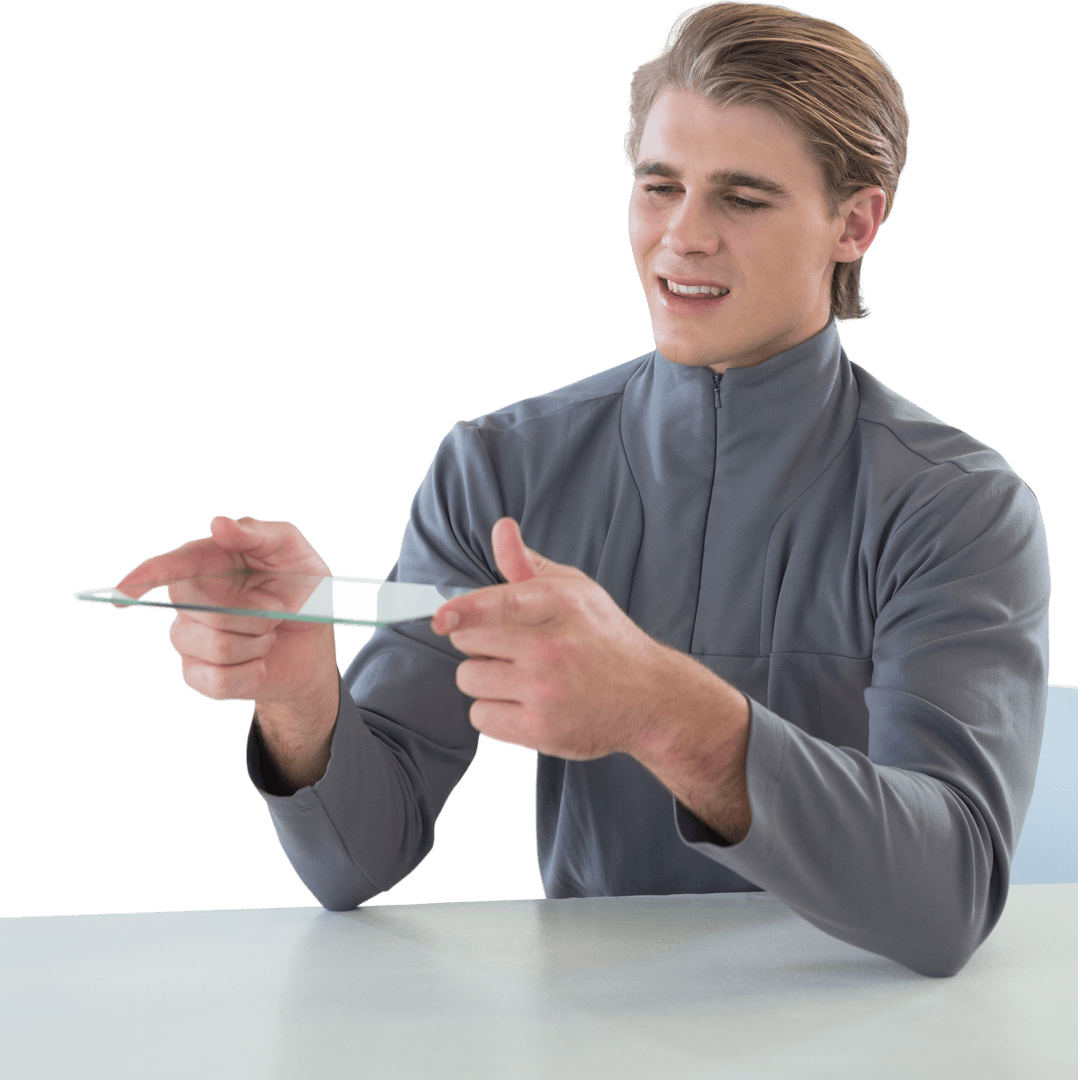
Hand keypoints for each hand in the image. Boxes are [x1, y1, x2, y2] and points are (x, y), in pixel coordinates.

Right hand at [115, 516, 338, 710]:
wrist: (315, 640)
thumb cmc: (300, 587)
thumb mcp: (292, 550)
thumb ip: (258, 532)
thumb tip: (219, 524)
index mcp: (206, 563)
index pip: (166, 568)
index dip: (143, 578)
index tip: (123, 591)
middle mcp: (190, 602)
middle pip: (204, 611)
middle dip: (255, 614)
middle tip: (276, 610)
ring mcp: (191, 640)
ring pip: (217, 647)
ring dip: (257, 642)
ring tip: (268, 634)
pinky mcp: (200, 675)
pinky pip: (219, 680)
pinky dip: (252, 672)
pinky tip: (260, 662)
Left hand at [430, 518, 666, 758]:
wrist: (651, 698)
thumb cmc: (605, 638)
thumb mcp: (577, 592)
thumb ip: (529, 566)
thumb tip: (501, 529)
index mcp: (562, 604)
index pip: (500, 603)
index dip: (463, 610)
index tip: (440, 618)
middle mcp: (552, 647)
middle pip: (470, 642)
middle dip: (479, 644)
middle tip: (509, 649)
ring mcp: (546, 691)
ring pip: (470, 680)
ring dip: (484, 680)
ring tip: (518, 678)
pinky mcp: (541, 730)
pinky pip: (481, 718)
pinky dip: (493, 713)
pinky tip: (522, 705)